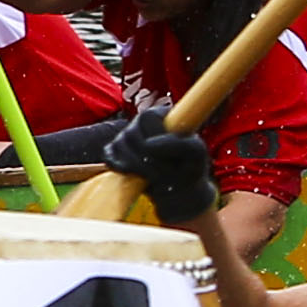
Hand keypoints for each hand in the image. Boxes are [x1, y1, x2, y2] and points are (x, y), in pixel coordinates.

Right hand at [100, 110, 216, 223]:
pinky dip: (119, 166)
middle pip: (131, 133)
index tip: (170, 157)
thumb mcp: (197, 154)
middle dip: (147, 158)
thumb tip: (148, 145)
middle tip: (163, 173)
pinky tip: (133, 175)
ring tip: (154, 177)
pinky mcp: (117, 153)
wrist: (179, 191)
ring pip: (120, 145)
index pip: (148, 117)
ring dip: (136, 166)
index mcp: (162, 115)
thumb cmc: (190, 169)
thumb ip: (182, 144)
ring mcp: (127, 137)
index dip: (155, 138)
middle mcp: (142, 122)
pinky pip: (109, 155)